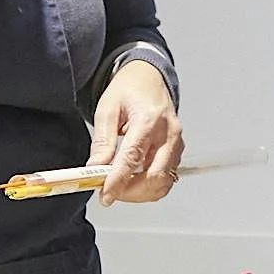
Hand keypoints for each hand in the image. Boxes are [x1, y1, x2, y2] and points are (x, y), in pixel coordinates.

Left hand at [89, 61, 182, 203]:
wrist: (148, 77)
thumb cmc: (130, 89)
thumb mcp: (107, 109)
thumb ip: (103, 141)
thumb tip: (96, 168)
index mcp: (149, 118)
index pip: (133, 157)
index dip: (118, 181)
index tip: (105, 196)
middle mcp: (168, 132)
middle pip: (154, 176)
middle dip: (130, 192)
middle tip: (109, 192)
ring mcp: (176, 142)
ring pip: (163, 182)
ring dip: (140, 192)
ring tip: (120, 185)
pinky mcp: (177, 150)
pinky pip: (167, 177)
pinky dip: (149, 186)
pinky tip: (134, 179)